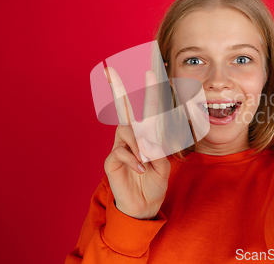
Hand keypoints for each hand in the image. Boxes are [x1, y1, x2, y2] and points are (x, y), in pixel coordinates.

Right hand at [103, 67, 170, 219]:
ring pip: (125, 130)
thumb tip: (143, 141)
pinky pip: (121, 151)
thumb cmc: (154, 181)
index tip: (149, 72)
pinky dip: (134, 159)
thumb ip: (156, 150)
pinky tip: (140, 169)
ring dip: (139, 143)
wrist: (145, 204)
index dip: (149, 91)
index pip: (147, 110)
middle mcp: (131, 136)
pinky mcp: (112, 160)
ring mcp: (120, 146)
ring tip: (147, 159)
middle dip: (118, 88)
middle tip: (110, 70)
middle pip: (124, 109)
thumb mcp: (164, 164)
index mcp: (146, 134)